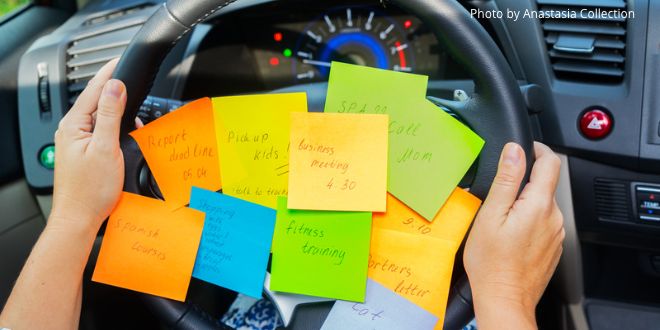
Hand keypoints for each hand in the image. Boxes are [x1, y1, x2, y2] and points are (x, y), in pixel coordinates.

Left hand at [50, 59, 127, 231]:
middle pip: (96, 100)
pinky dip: (114, 125)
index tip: (120, 59)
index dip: (109, 73)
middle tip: (134, 81)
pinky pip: (100, 130)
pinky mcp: (83, 152)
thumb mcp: (105, 148)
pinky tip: (125, 130)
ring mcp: (76, 141)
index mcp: (73, 125)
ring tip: (135, 109)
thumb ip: (110, 115)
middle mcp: (72, 130)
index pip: (94, 90)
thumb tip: (115, 87)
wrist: (79, 218)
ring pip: (99, 116)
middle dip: (116, 90)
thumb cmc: (90, 191)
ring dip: (117, 110)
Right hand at [464, 142, 563, 327]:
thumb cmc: (492, 263)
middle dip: (524, 181)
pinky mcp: (552, 247)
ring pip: (543, 205)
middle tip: (498, 192)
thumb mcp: (491, 214)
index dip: (537, 149)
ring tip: (500, 218)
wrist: (504, 299)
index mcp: (539, 204)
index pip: (550, 162)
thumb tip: (514, 150)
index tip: (523, 148)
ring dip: (525, 203)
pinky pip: (542, 223)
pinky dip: (528, 221)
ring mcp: (555, 234)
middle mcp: (554, 217)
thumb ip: (506, 179)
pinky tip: (510, 235)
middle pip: (545, 184)